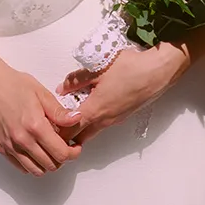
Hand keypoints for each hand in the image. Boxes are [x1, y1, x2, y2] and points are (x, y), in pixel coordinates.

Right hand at [0, 27, 81, 175]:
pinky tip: (36, 150)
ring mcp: (10, 146)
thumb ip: (59, 112)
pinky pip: (21, 167)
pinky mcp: (1, 148)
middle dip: (62, 158)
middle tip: (64, 147)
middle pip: (51, 165)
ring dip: (47, 163)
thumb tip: (77, 120)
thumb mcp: (41, 94)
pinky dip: (32, 164)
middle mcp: (22, 140)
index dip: (73, 153)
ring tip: (50, 149)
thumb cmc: (13, 84)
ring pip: (36, 170)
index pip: (61, 153)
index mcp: (35, 126)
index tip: (75, 147)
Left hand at [58, 27, 204, 145]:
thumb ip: (76, 80)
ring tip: (68, 118)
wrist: (158, 71)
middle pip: (80, 137)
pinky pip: (102, 125)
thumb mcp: (97, 68)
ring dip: (79, 130)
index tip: (47, 126)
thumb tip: (61, 89)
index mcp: (95, 110)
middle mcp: (105, 120)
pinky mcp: (122, 116)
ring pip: (91, 132)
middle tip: (54, 127)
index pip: (69, 129)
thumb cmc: (130, 68)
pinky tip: (88, 108)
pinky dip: (91, 122)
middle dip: (66, 136)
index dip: (56, 131)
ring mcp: (115, 120)